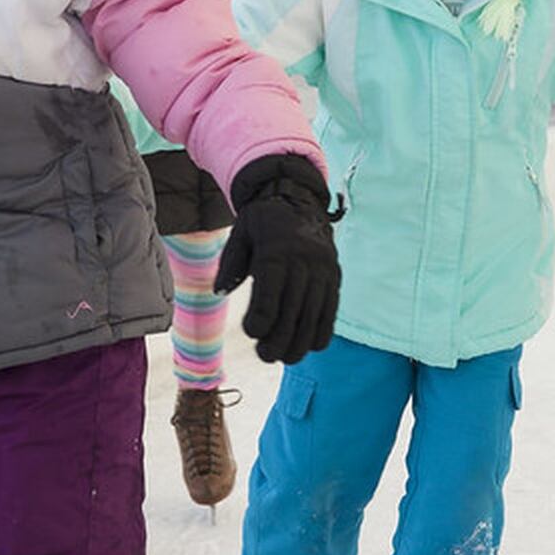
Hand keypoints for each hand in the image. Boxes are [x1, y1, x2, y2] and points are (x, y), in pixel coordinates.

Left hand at [214, 153, 339, 364]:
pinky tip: (310, 346)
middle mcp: (304, 260)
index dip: (260, 320)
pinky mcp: (335, 275)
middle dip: (279, 340)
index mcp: (276, 250)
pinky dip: (322, 331)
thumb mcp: (241, 234)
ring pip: (314, 314)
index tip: (251, 332)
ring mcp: (323, 269)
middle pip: (293, 310)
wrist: (298, 197)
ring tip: (286, 358)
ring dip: (300, 342)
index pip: (270, 294)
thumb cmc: (262, 221)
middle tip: (266, 355)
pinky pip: (332, 309)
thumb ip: (231, 263)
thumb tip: (220, 291)